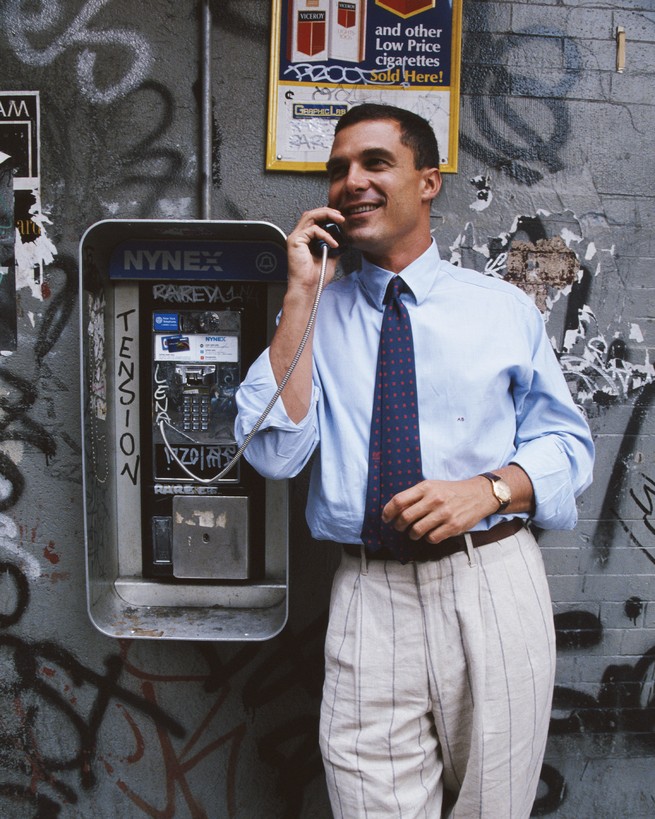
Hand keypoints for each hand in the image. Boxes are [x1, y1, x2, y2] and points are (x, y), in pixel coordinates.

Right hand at [286, 207, 344, 292]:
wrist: (309, 288)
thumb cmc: (316, 277)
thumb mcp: (331, 257)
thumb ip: (334, 245)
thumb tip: (344, 238)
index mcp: (306, 239)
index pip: (315, 219)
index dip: (328, 215)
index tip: (341, 219)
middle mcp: (299, 236)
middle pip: (312, 213)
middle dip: (328, 211)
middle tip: (341, 217)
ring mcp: (296, 237)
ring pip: (310, 216)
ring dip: (327, 215)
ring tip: (340, 221)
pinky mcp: (295, 241)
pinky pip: (312, 229)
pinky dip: (325, 234)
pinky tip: (333, 243)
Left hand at [382, 477, 498, 543]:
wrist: (478, 494)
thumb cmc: (451, 491)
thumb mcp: (432, 486)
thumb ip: (415, 496)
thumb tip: (394, 510)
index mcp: (426, 487)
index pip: (398, 500)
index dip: (388, 511)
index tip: (386, 518)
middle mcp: (434, 499)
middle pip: (405, 517)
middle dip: (398, 526)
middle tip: (399, 527)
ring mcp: (444, 513)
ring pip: (416, 531)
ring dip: (412, 534)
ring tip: (415, 532)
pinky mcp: (453, 526)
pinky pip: (432, 538)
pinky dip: (428, 538)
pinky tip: (430, 534)